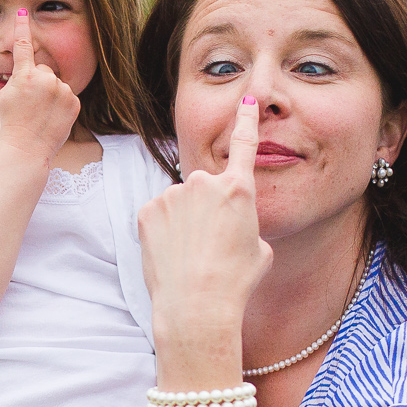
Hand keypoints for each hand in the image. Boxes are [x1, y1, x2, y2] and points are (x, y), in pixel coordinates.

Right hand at [0, 9, 79, 165]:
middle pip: (44, 70)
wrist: (27, 149)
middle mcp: (46, 79)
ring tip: (41, 113)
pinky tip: (52, 117)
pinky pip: (67, 95)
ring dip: (50, 93)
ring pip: (56, 82)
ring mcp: (62, 91)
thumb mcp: (7, 94)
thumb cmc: (12, 122)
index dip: (22, 28)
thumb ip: (19, 76)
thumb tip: (32, 67)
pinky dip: (61, 103)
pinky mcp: (75, 102)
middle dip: (38, 81)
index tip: (23, 13)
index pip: (23, 47)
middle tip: (30, 103)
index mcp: (25, 76)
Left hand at [136, 94, 274, 347]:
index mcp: (238, 189)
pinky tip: (171, 254)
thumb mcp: (259, 249)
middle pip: (205, 188)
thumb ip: (246, 223)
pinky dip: (163, 231)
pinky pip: (158, 215)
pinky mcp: (147, 211)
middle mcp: (203, 183)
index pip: (244, 145)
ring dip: (184, 221)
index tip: (247, 101)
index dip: (246, 122)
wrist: (197, 305)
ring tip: (191, 254)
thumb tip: (234, 224)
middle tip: (210, 244)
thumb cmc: (236, 282)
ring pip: (179, 203)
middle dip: (207, 209)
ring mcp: (172, 195)